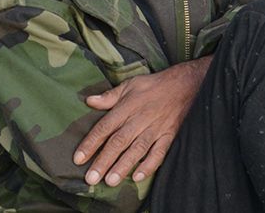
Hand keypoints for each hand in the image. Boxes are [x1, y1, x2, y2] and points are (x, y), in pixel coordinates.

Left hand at [73, 56, 210, 186]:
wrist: (186, 84)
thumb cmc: (154, 85)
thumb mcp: (130, 84)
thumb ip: (109, 96)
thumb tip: (89, 101)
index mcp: (127, 107)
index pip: (105, 127)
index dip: (91, 143)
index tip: (78, 159)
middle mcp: (140, 119)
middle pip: (119, 142)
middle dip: (104, 160)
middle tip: (92, 178)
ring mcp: (155, 128)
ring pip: (137, 149)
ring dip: (123, 165)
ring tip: (111, 181)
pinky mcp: (169, 135)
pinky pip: (159, 152)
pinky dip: (149, 164)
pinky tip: (138, 176)